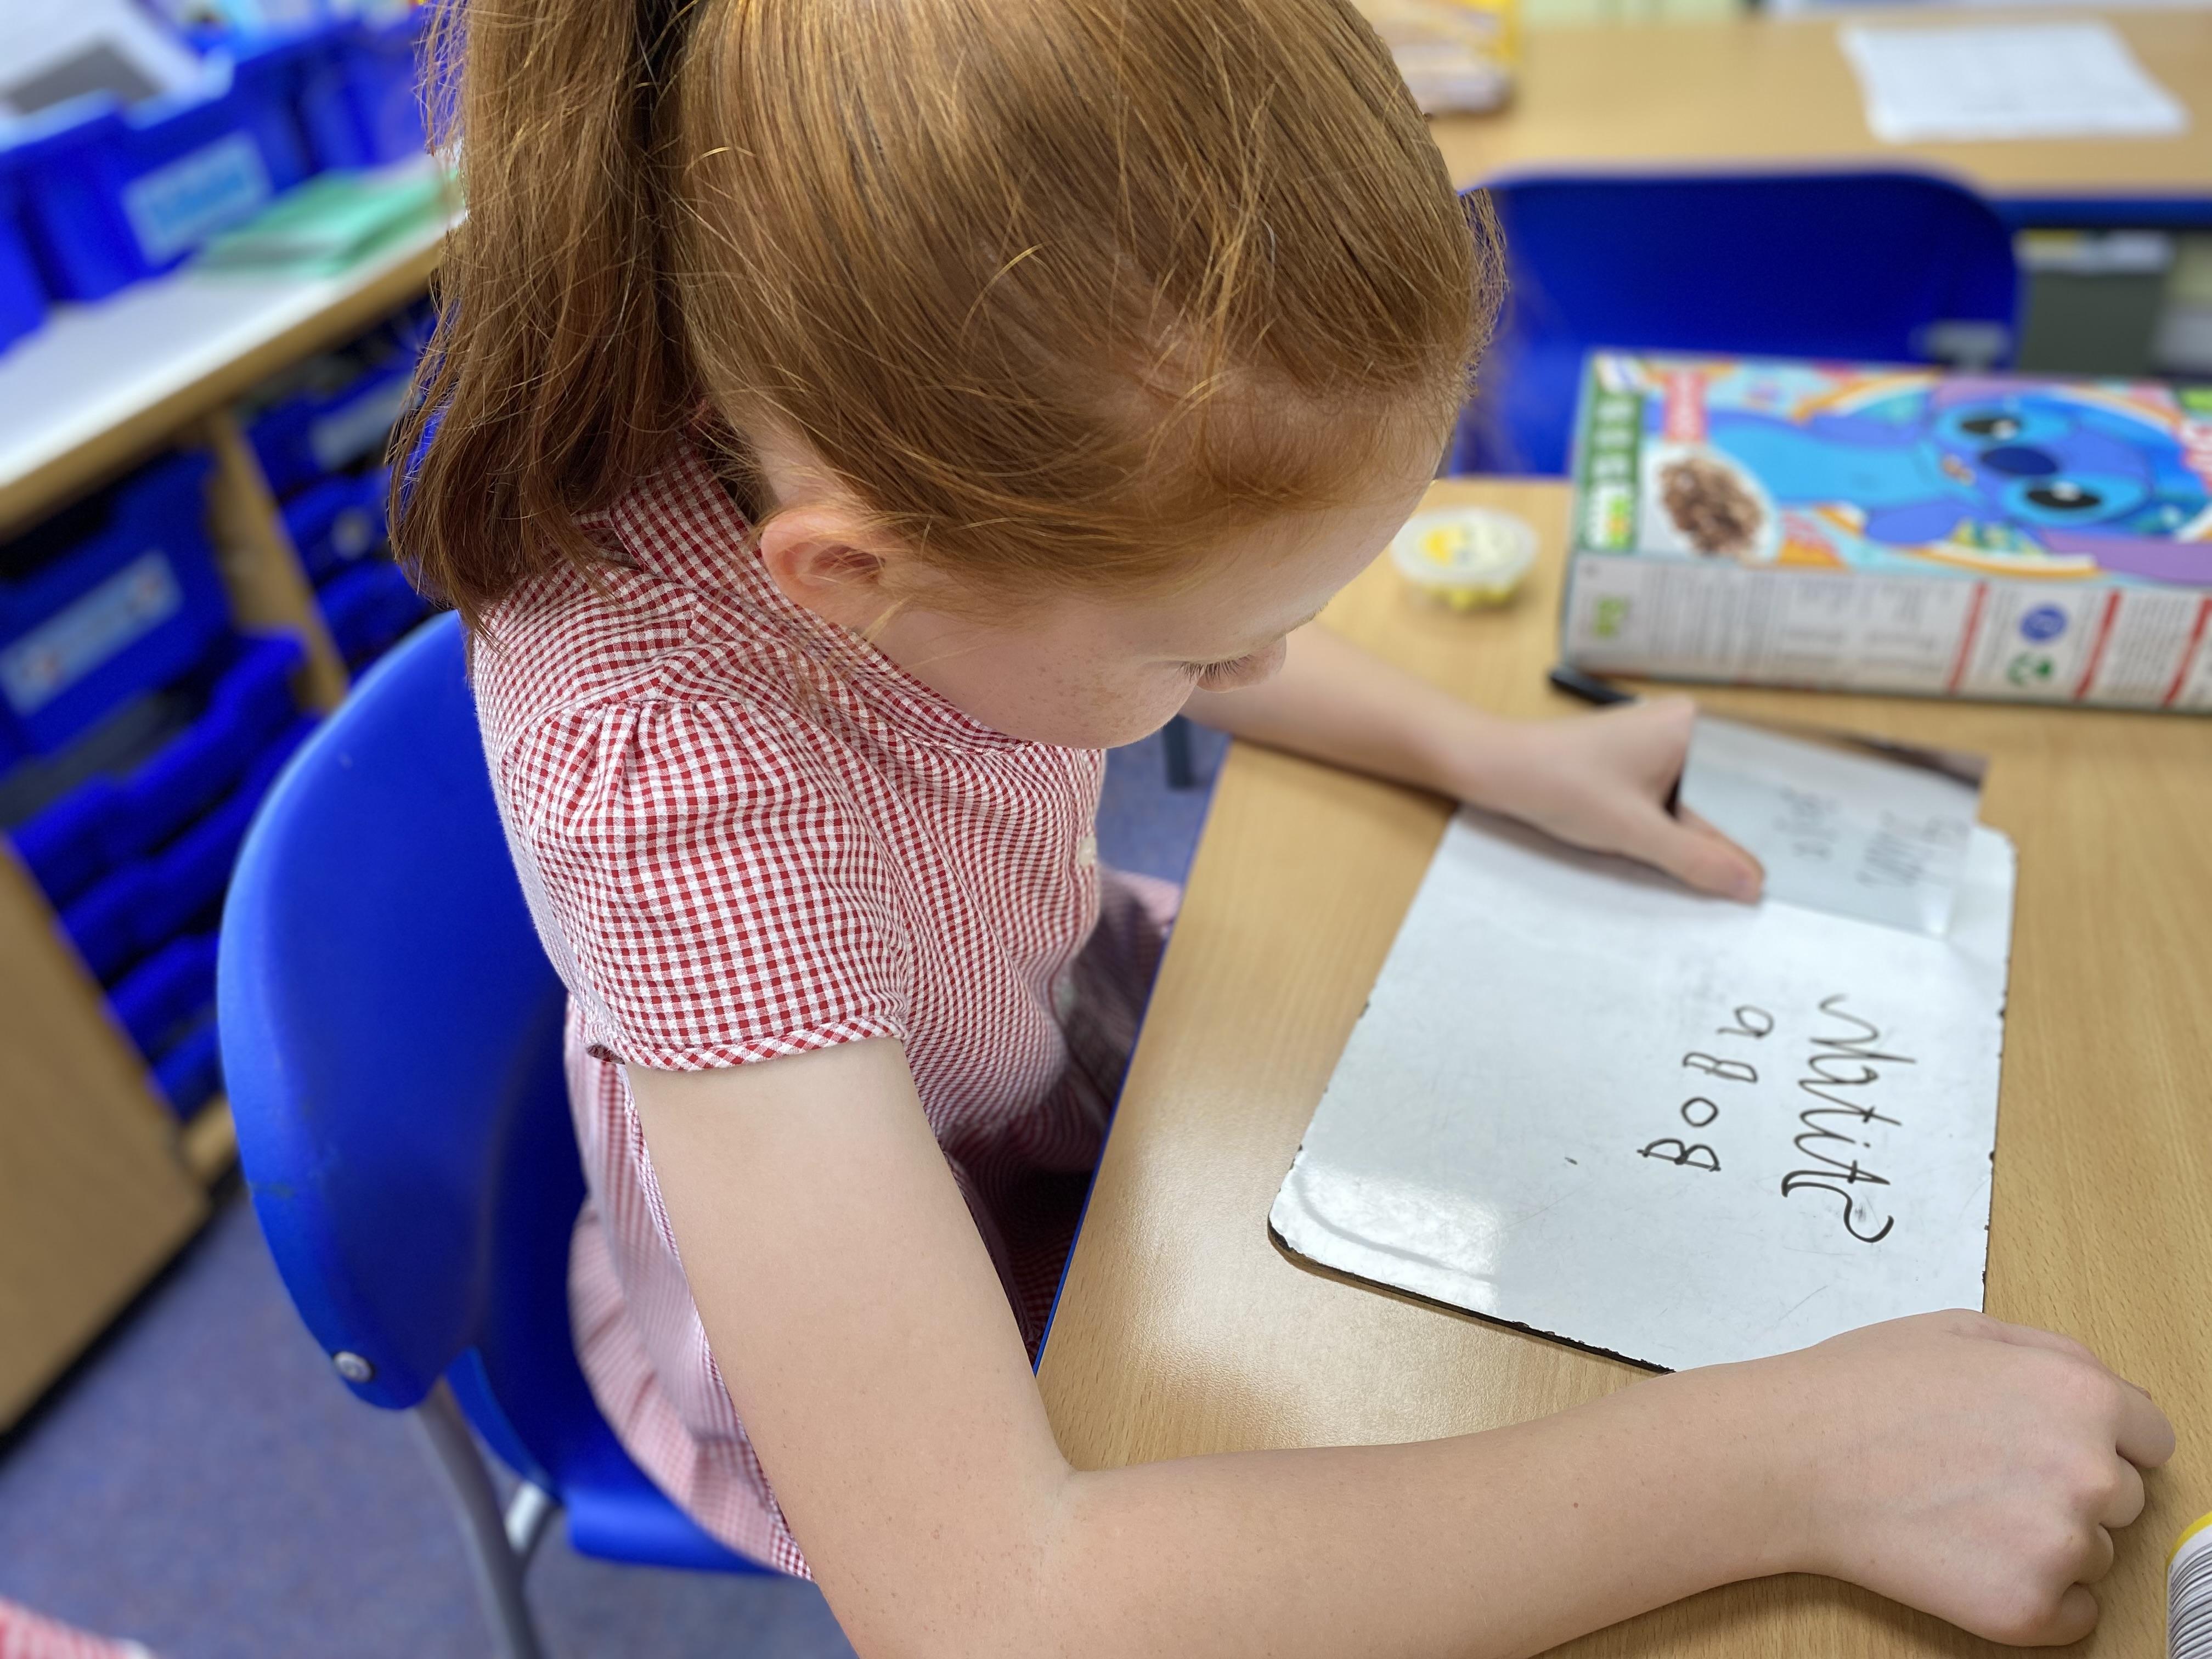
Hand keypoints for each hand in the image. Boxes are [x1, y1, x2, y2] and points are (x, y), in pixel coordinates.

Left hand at [1470, 697, 1762, 900]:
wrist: (1499, 769)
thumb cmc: (1560, 783)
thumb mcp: (1635, 830)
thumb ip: (1697, 859)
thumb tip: (1750, 884)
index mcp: (1694, 727)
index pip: (1752, 779)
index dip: (1772, 824)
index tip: (1798, 865)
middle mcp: (1684, 727)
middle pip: (1731, 791)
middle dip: (1742, 835)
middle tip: (1768, 883)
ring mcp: (1662, 744)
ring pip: (1704, 800)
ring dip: (1710, 837)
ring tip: (1741, 877)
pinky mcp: (1641, 763)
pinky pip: (1678, 800)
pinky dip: (1683, 830)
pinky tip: (1697, 858)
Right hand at [1754, 1310, 2174, 1645]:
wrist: (1790, 1457)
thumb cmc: (1863, 1387)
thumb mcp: (1963, 1332)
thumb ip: (2056, 1356)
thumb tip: (2119, 1398)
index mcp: (2082, 1396)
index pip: (2150, 1438)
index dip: (2096, 1438)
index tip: (2046, 1447)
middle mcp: (2089, 1472)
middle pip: (2120, 1497)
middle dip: (2065, 1486)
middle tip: (1983, 1473)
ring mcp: (2061, 1546)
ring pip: (2095, 1554)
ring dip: (2045, 1539)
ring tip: (1962, 1510)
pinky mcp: (2027, 1608)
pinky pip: (2074, 1614)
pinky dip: (2033, 1595)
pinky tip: (1970, 1556)